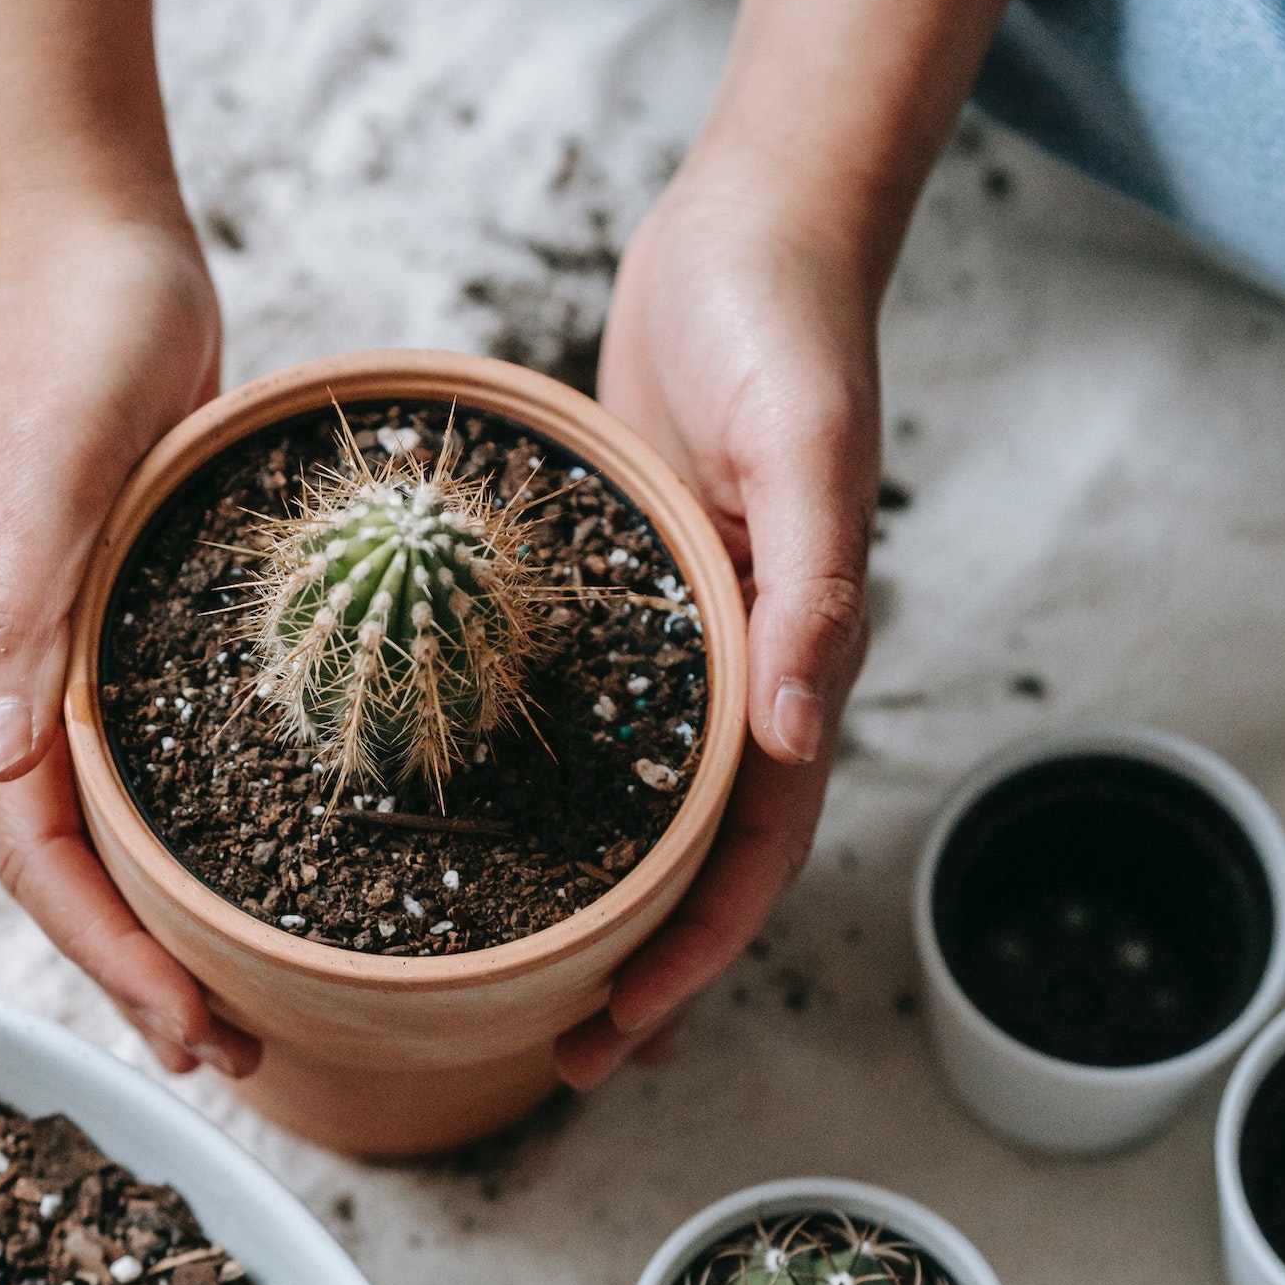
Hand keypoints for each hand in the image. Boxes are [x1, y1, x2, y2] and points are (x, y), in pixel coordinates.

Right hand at [0, 212, 261, 1077]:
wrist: (110, 262)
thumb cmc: (72, 348)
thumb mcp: (41, 465)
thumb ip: (9, 603)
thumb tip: (0, 756)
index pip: (39, 857)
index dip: (108, 957)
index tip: (188, 1031)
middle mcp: (39, 685)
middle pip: (81, 869)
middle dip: (145, 973)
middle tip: (233, 1055)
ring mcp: (93, 660)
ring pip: (125, 828)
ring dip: (177, 921)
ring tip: (253, 996)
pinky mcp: (148, 630)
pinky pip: (169, 759)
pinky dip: (209, 830)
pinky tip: (273, 862)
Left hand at [555, 165, 881, 1087]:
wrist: (750, 232)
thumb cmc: (788, 328)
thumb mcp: (804, 447)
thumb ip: (814, 588)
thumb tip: (800, 732)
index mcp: (790, 662)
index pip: (750, 852)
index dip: (691, 956)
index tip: (617, 1036)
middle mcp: (734, 671)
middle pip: (689, 857)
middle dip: (634, 964)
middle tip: (554, 1051)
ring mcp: (676, 638)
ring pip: (635, 802)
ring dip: (586, 895)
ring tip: (508, 971)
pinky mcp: (622, 591)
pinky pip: (584, 712)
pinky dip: (543, 784)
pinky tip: (470, 816)